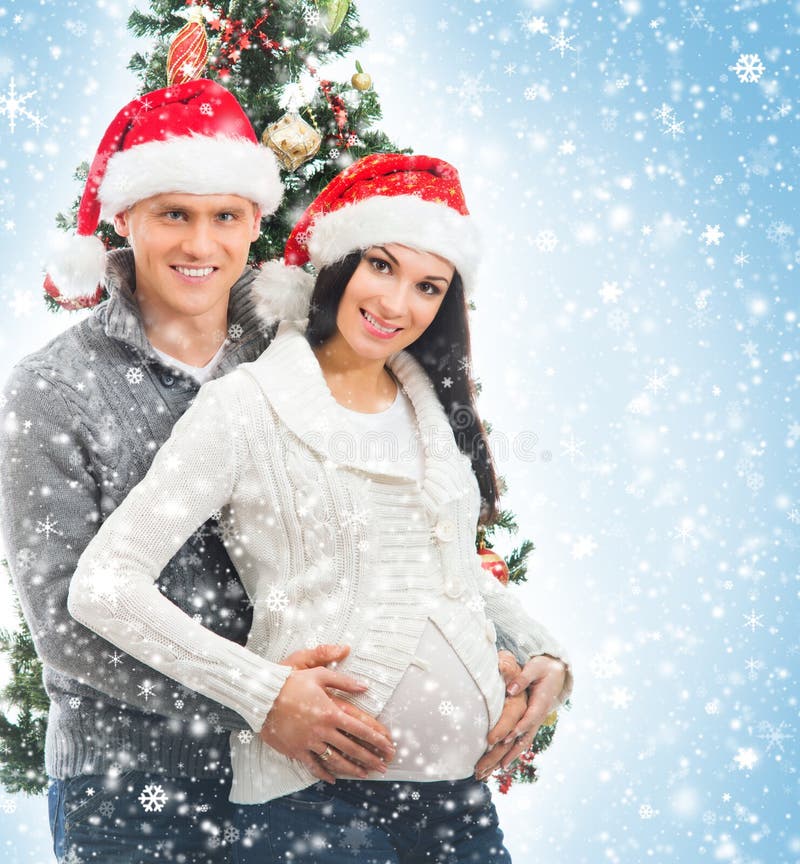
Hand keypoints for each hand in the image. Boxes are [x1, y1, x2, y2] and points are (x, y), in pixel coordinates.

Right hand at [261, 664, 394, 783]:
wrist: (263, 696)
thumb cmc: (292, 682)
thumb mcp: (319, 674)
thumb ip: (344, 681)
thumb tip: (365, 686)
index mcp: (331, 711)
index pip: (360, 728)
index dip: (377, 738)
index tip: (389, 745)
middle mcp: (323, 730)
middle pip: (352, 747)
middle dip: (371, 758)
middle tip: (384, 766)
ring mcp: (309, 742)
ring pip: (335, 760)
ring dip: (352, 769)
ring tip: (365, 774)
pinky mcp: (296, 751)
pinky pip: (313, 766)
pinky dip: (324, 774)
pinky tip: (333, 779)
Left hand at [494, 654, 566, 772]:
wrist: (557, 671)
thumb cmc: (543, 668)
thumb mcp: (534, 668)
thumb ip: (523, 679)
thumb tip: (511, 690)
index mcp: (541, 703)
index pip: (528, 719)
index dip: (517, 729)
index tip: (504, 739)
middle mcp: (539, 715)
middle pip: (526, 736)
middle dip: (513, 751)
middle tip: (499, 764)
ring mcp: (536, 719)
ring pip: (525, 740)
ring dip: (513, 754)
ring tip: (499, 768)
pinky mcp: (532, 720)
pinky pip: (524, 737)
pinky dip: (514, 748)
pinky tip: (504, 758)